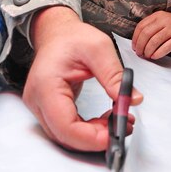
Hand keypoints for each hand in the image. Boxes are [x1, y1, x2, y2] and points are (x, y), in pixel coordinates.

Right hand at [23, 6, 142, 151]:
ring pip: (67, 136)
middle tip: (125, 126)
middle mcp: (38, 100)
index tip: (116, 134)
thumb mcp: (99, 48)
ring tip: (119, 119)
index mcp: (46, 84)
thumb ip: (114, 75)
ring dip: (94, 135)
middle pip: (65, 136)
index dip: (91, 137)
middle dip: (97, 138)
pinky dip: (88, 129)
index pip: (65, 126)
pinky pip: (68, 129)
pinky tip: (106, 119)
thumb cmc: (72, 38)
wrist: (58, 33)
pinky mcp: (48, 109)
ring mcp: (40, 107)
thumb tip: (131, 99)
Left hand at [132, 11, 170, 59]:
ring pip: (154, 42)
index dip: (135, 38)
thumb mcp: (162, 21)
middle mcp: (165, 21)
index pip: (141, 26)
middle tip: (139, 53)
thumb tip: (137, 42)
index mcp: (158, 16)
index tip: (134, 46)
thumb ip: (150, 27)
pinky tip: (155, 56)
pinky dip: (157, 54)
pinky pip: (165, 48)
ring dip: (148, 51)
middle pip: (146, 34)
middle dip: (140, 46)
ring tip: (147, 55)